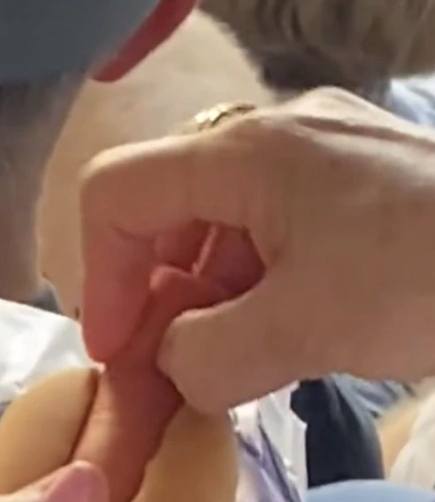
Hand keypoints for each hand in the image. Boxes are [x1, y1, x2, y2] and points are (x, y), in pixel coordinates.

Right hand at [80, 87, 434, 412]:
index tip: (120, 353)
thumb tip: (173, 365)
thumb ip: (209, 355)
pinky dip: (257, 284)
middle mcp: (271, 134)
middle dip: (157, 294)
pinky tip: (285, 327)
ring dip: (209, 296)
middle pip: (166, 209)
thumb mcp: (307, 328)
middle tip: (174, 367)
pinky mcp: (354, 181)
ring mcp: (317, 154)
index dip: (100, 276)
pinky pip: (272, 228)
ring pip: (220, 223)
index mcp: (245, 151)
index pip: (117, 194)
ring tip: (237, 356)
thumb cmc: (430, 276)